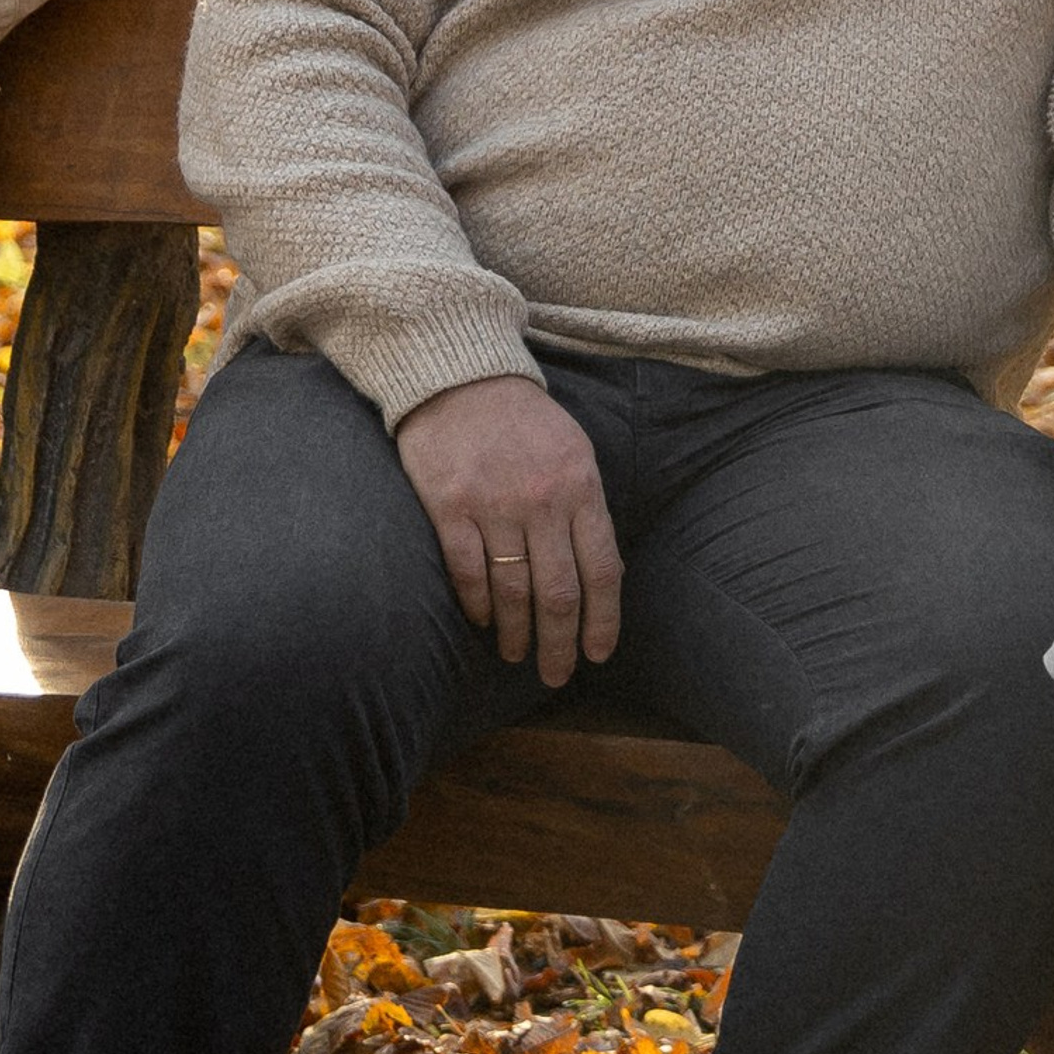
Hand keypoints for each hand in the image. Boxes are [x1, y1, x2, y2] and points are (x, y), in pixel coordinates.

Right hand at [396, 375, 622, 689]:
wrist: (461, 378)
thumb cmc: (524, 421)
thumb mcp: (575, 453)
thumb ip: (588, 511)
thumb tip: (603, 576)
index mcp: (581, 487)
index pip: (602, 570)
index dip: (603, 620)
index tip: (598, 653)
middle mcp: (542, 500)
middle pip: (558, 593)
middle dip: (560, 644)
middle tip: (556, 675)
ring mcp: (494, 505)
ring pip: (512, 592)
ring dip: (517, 634)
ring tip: (516, 655)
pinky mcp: (449, 507)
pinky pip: (467, 573)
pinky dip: (478, 606)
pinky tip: (484, 622)